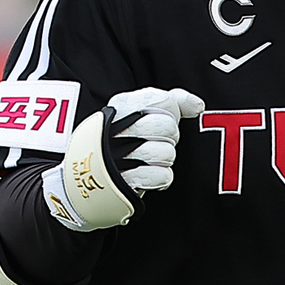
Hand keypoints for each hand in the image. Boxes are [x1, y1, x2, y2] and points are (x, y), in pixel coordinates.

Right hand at [43, 87, 205, 231]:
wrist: (87, 176)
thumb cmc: (125, 139)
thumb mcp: (143, 111)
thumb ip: (173, 101)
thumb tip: (198, 106)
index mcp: (121, 106)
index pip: (163, 100)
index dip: (171, 111)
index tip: (163, 117)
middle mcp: (115, 128)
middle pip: (166, 126)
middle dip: (170, 136)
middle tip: (156, 141)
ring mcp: (115, 157)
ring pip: (166, 152)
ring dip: (165, 158)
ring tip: (150, 158)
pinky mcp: (121, 184)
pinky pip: (161, 176)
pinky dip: (160, 177)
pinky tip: (149, 174)